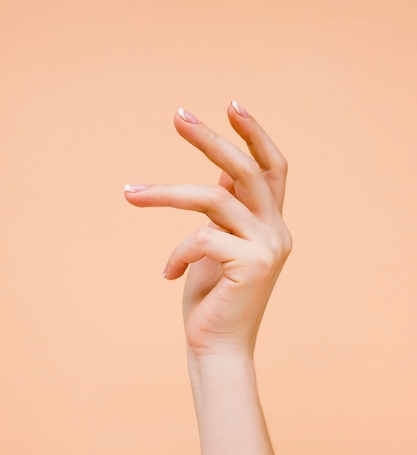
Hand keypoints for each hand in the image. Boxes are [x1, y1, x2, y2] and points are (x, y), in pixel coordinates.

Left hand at [124, 102, 291, 363]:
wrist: (217, 349)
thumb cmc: (212, 299)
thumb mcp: (216, 247)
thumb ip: (223, 212)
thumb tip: (214, 174)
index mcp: (271, 224)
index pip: (273, 168)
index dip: (256, 135)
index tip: (232, 105)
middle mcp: (277, 231)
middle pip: (245, 170)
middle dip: (210, 139)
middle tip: (177, 115)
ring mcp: (268, 248)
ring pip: (214, 198)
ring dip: (165, 193)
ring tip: (129, 193)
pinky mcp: (251, 265)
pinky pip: (201, 238)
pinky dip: (176, 253)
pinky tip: (167, 275)